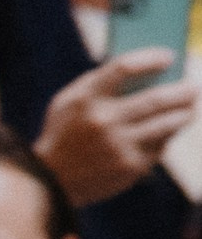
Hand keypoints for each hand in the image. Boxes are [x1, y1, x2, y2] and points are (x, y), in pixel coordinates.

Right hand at [36, 57, 198, 204]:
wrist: (50, 182)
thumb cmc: (64, 133)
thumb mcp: (68, 101)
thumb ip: (98, 82)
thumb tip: (143, 67)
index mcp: (86, 99)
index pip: (124, 67)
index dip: (151, 59)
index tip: (169, 57)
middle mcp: (104, 122)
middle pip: (157, 98)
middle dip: (183, 90)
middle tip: (194, 86)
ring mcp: (119, 147)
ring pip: (167, 124)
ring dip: (186, 113)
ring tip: (191, 107)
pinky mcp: (129, 168)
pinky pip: (159, 147)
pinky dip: (168, 137)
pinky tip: (170, 131)